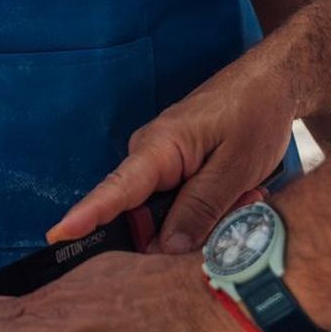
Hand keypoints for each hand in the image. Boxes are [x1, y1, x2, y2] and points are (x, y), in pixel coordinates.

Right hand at [49, 33, 298, 254]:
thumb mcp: (234, 167)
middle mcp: (151, 157)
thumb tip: (163, 249)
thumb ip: (199, 209)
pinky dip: (210, 211)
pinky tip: (243, 195)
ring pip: (167, 217)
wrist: (273, 82)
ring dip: (206, 220)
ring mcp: (163, 166)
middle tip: (239, 209)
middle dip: (184, 232)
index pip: (115, 188)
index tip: (57, 235)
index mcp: (159, 148)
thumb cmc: (254, 113)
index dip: (86, 216)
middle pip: (141, 218)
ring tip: (249, 196)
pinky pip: (181, 208)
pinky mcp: (178, 173)